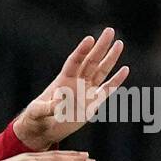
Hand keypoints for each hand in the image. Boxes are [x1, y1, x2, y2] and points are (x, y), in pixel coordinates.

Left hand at [14, 27, 130, 150]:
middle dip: (100, 46)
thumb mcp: (37, 112)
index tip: (90, 39)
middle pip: (91, 61)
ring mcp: (86, 91)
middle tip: (109, 31)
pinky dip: (116, 80)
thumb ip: (47, 107)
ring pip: (101, 71)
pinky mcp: (93, 102)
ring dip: (110, 58)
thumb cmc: (36, 118)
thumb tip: (59, 103)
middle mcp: (76, 82)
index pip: (75, 62)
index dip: (82, 51)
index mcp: (63, 81)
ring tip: (119, 43)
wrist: (44, 129)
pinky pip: (107, 89)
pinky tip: (125, 69)